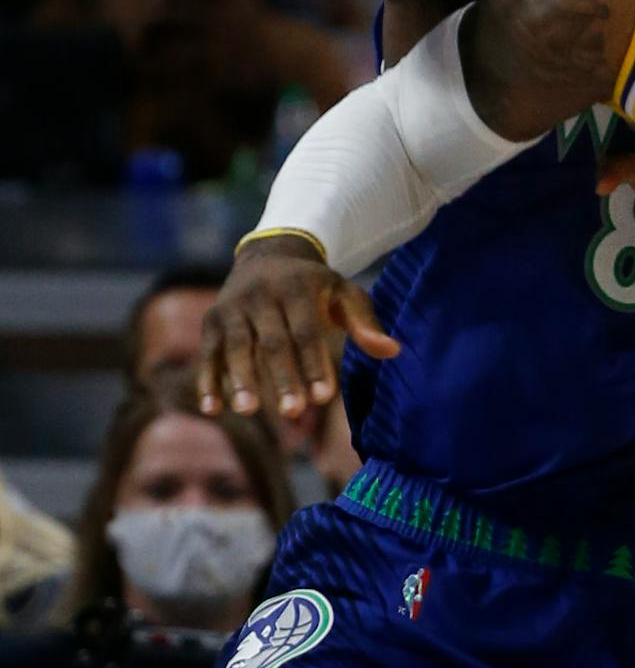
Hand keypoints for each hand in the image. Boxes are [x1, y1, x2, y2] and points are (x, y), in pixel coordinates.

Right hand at [197, 235, 398, 420]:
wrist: (270, 255)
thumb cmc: (316, 286)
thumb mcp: (344, 293)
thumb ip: (365, 322)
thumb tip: (393, 352)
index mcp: (298, 288)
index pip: (306, 331)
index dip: (314, 364)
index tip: (324, 397)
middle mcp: (261, 295)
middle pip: (272, 342)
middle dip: (282, 378)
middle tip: (293, 412)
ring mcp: (232, 307)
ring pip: (236, 347)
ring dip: (240, 379)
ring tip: (248, 411)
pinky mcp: (211, 320)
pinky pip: (208, 353)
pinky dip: (207, 380)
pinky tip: (211, 409)